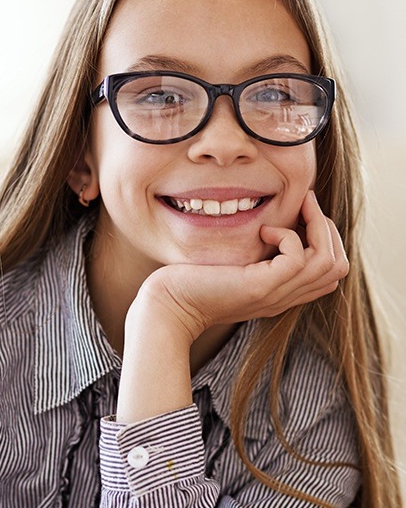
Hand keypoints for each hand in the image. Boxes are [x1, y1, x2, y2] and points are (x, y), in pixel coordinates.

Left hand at [134, 190, 347, 343]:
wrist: (169, 305)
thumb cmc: (195, 280)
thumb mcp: (236, 265)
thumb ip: (259, 253)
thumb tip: (273, 223)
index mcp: (283, 291)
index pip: (332, 271)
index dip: (328, 238)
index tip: (304, 211)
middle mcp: (285, 296)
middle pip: (338, 267)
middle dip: (329, 228)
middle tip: (305, 202)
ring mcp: (275, 294)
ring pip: (328, 262)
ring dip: (317, 225)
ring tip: (296, 206)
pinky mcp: (260, 287)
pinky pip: (297, 259)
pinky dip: (288, 236)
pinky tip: (264, 230)